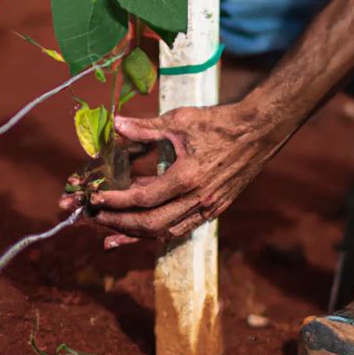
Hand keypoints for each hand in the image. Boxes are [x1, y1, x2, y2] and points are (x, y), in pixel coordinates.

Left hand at [92, 102, 280, 247]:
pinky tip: (143, 231)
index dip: (115, 201)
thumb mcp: (180, 121)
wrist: (258, 132)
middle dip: (119, 223)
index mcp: (187, 177)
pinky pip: (181, 228)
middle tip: (96, 217)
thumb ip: (145, 127)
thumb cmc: (219, 124)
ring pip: (166, 232)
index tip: (94, 200)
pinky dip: (158, 231)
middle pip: (151, 224)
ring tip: (112, 232)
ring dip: (136, 233)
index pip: (143, 199)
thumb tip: (116, 123)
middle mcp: (198, 200)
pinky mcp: (214, 209)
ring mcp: (208, 208)